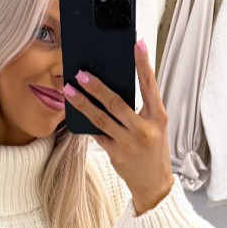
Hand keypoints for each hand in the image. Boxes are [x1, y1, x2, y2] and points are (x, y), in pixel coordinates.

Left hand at [63, 39, 173, 214]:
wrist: (154, 184)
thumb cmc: (153, 149)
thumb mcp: (154, 126)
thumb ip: (140, 108)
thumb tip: (114, 86)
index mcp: (157, 117)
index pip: (150, 85)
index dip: (143, 63)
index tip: (137, 43)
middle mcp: (144, 129)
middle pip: (117, 103)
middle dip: (97, 86)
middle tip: (81, 73)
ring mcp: (128, 143)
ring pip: (101, 118)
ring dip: (83, 103)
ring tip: (69, 90)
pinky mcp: (116, 154)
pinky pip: (97, 134)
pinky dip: (86, 123)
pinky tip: (75, 112)